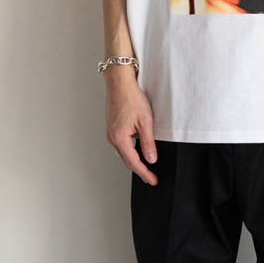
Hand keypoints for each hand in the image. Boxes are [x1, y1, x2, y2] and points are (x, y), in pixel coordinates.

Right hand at [104, 65, 157, 185]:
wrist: (119, 82)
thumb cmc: (130, 98)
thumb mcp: (145, 121)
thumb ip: (148, 142)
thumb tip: (151, 158)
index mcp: (119, 138)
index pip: (134, 162)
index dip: (145, 173)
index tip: (152, 180)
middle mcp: (112, 137)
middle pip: (127, 160)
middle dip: (139, 169)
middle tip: (150, 177)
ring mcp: (110, 132)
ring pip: (123, 152)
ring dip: (133, 160)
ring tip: (145, 166)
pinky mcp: (112, 126)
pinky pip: (121, 143)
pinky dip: (129, 149)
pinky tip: (136, 148)